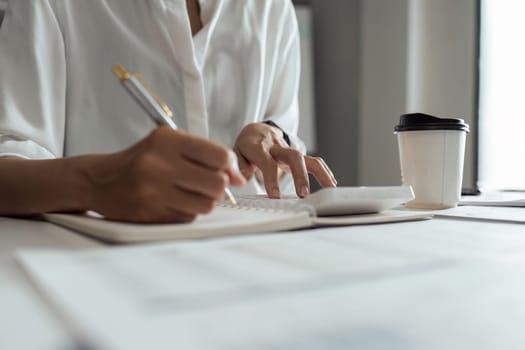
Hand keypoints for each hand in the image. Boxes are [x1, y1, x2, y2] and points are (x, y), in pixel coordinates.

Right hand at [85, 126, 244, 222]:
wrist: (99, 181)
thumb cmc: (140, 159)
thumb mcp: (168, 143)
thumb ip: (205, 154)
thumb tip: (239, 178)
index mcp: (165, 141)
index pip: (218, 155)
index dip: (229, 165)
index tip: (226, 169)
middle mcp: (159, 165)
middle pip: (217, 183)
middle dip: (219, 185)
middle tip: (207, 183)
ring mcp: (154, 192)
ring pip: (207, 204)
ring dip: (205, 200)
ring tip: (190, 192)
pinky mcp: (151, 214)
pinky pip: (189, 217)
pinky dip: (188, 210)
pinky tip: (173, 201)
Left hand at [233, 122, 336, 197]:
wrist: (256, 131)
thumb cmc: (246, 146)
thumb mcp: (235, 153)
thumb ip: (238, 166)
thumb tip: (242, 178)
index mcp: (258, 147)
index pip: (267, 162)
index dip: (271, 179)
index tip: (274, 196)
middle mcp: (277, 147)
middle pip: (293, 156)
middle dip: (300, 175)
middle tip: (303, 194)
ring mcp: (290, 151)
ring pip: (307, 158)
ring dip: (320, 174)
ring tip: (328, 190)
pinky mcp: (298, 156)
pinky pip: (313, 162)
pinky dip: (324, 172)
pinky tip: (330, 184)